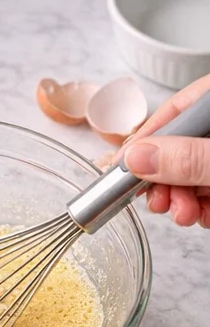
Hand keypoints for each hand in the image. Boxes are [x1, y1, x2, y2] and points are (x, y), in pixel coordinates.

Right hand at [117, 72, 209, 227]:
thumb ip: (188, 158)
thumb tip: (137, 158)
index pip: (175, 110)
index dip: (147, 139)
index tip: (125, 167)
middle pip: (181, 144)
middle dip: (165, 178)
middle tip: (158, 202)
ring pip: (195, 169)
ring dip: (182, 198)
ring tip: (184, 215)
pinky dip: (203, 205)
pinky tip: (201, 216)